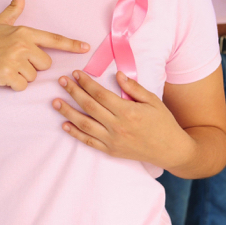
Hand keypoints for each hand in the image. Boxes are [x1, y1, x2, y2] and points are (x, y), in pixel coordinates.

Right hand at [0, 0, 89, 91]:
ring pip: (34, 76)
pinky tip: (1, 77)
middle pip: (45, 63)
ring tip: (5, 68)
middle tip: (13, 61)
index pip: (53, 39)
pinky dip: (14, 85)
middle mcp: (22, 44)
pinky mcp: (9, 75)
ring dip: (22, 77)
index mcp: (23, 32)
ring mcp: (15, 60)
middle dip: (32, 66)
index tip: (85, 48)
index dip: (71, 44)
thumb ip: (12, 8)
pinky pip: (23, 86)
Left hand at [52, 70, 190, 168]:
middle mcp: (117, 126)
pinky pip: (89, 142)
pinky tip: (65, 125)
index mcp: (127, 111)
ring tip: (55, 102)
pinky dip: (75, 134)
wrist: (170, 150)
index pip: (100, 94)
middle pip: (89, 106)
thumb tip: (118, 74)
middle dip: (73, 92)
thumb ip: (134, 88)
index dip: (86, 83)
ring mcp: (112, 140)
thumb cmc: (163, 122)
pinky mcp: (111, 151)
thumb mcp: (152, 101)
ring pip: (84, 124)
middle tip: (61, 81)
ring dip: (68, 112)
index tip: (76, 73)